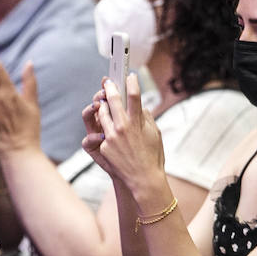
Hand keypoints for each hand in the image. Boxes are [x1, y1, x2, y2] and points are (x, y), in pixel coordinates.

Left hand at [92, 73, 165, 191]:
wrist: (144, 179)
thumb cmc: (153, 156)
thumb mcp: (155, 133)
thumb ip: (147, 117)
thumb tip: (140, 107)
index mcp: (137, 122)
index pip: (134, 95)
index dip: (132, 82)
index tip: (130, 76)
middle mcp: (123, 126)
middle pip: (112, 99)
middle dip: (110, 87)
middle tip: (108, 81)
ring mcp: (111, 136)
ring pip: (101, 113)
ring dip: (102, 106)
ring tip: (103, 101)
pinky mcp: (103, 146)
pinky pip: (102, 132)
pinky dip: (104, 128)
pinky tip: (106, 127)